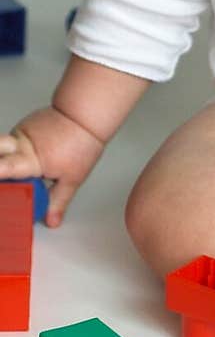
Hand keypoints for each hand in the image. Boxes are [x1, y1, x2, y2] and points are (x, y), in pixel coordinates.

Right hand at [0, 107, 105, 225]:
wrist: (84, 115)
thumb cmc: (80, 143)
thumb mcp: (72, 178)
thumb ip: (58, 201)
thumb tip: (51, 221)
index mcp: (30, 160)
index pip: (4, 169)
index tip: (1, 186)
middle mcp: (19, 146)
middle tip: (3, 175)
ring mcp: (18, 134)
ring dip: (1, 160)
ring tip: (8, 173)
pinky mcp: (20, 128)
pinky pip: (8, 143)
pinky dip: (7, 153)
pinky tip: (14, 161)